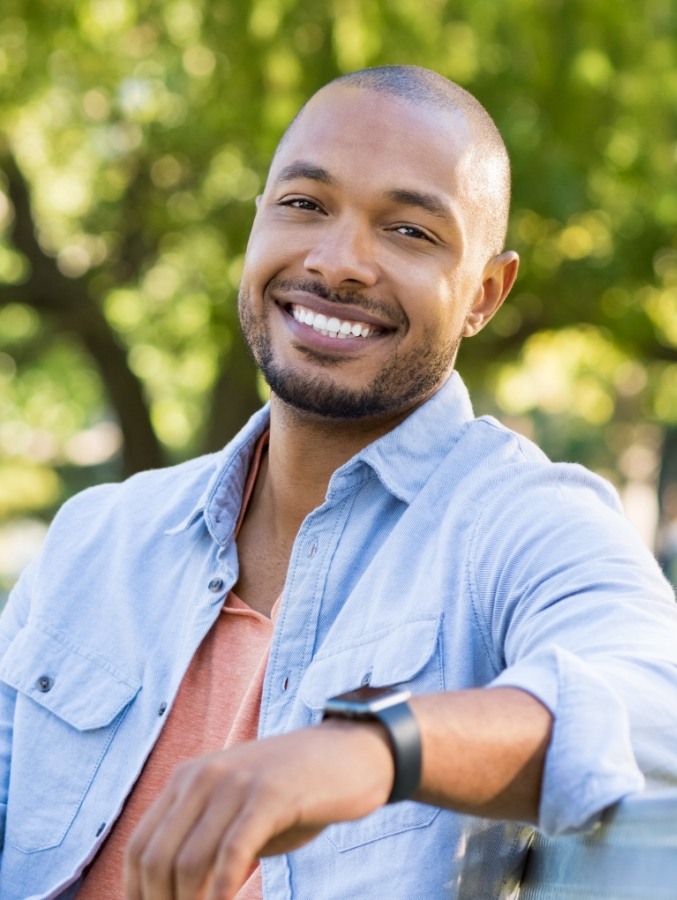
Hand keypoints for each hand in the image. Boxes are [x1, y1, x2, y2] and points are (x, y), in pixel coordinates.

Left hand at [124, 719, 393, 899]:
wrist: (352, 754)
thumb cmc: (296, 793)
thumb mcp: (239, 811)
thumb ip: (205, 841)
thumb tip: (173, 892)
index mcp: (188, 779)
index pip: (139, 846)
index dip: (138, 893)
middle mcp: (203, 776)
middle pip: (155, 858)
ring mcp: (236, 782)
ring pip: (188, 860)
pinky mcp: (270, 794)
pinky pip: (232, 853)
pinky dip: (221, 892)